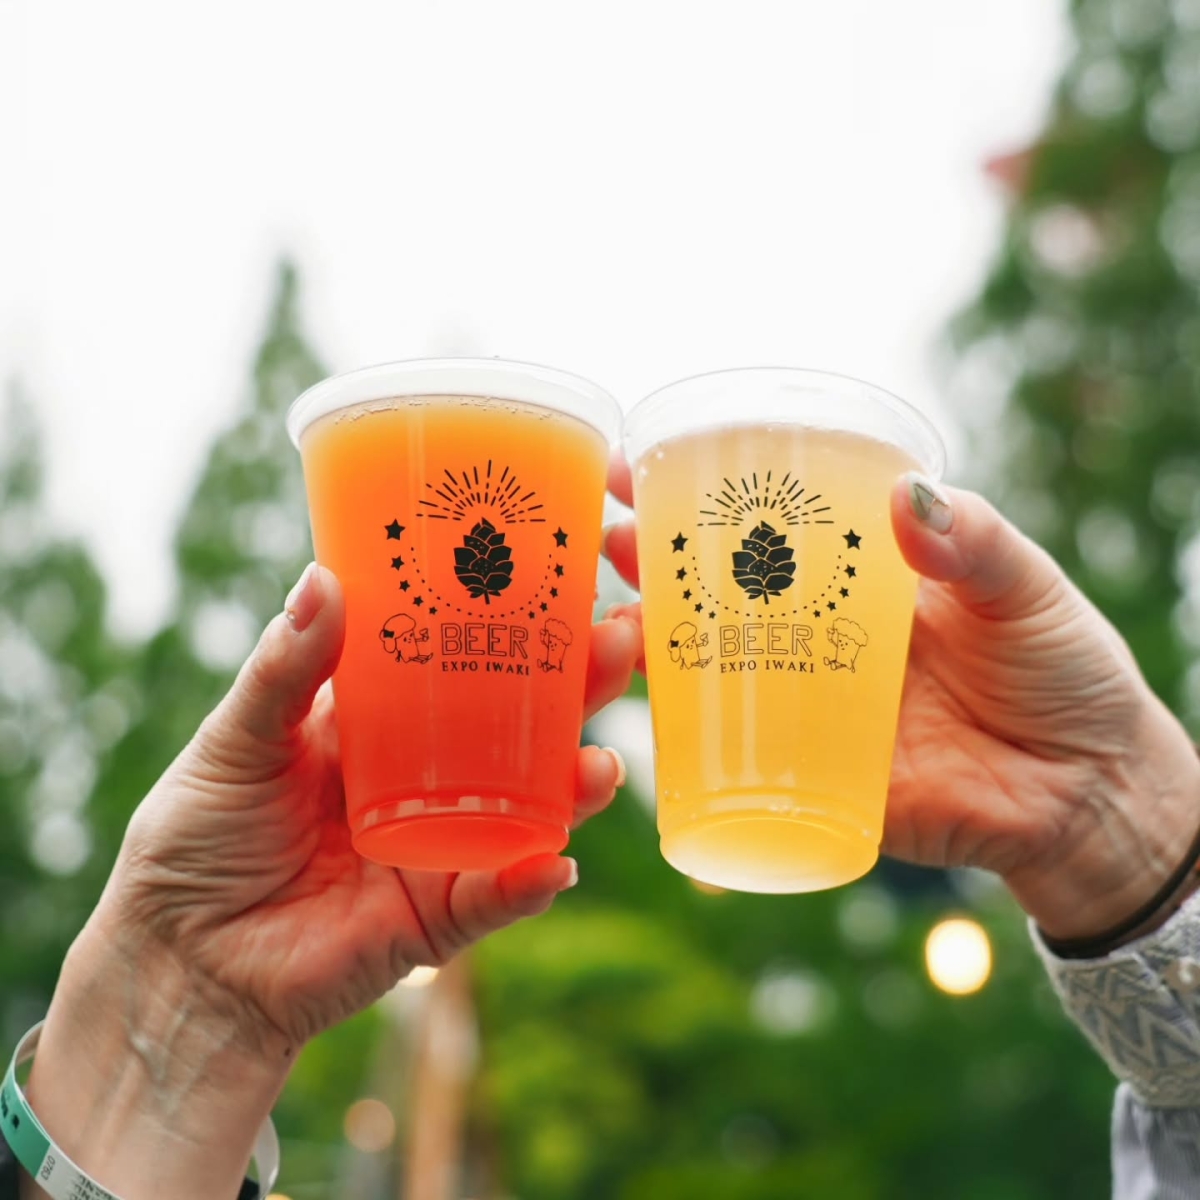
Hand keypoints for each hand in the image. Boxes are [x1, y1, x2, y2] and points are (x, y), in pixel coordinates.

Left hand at [23, 564, 637, 1198]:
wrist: (180, 958)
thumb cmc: (200, 836)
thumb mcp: (239, 738)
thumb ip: (285, 668)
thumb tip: (325, 577)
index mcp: (384, 722)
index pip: (465, 659)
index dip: (516, 619)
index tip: (561, 573)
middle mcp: (429, 776)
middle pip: (521, 725)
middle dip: (577, 687)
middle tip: (620, 642)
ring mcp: (442, 844)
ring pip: (530, 807)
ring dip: (576, 784)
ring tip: (601, 764)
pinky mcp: (439, 916)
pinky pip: (497, 898)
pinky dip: (528, 883)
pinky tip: (555, 863)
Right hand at [604, 460, 1199, 940]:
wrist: (1092, 795)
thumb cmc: (1066, 675)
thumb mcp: (1028, 591)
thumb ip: (977, 542)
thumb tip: (909, 495)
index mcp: (862, 577)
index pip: (770, 523)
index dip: (707, 492)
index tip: (644, 460)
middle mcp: (822, 634)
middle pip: (720, 592)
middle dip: (654, 561)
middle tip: (606, 533)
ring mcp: (813, 705)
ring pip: (713, 669)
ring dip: (653, 642)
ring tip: (611, 615)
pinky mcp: (817, 773)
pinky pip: (739, 756)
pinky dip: (686, 737)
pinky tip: (646, 711)